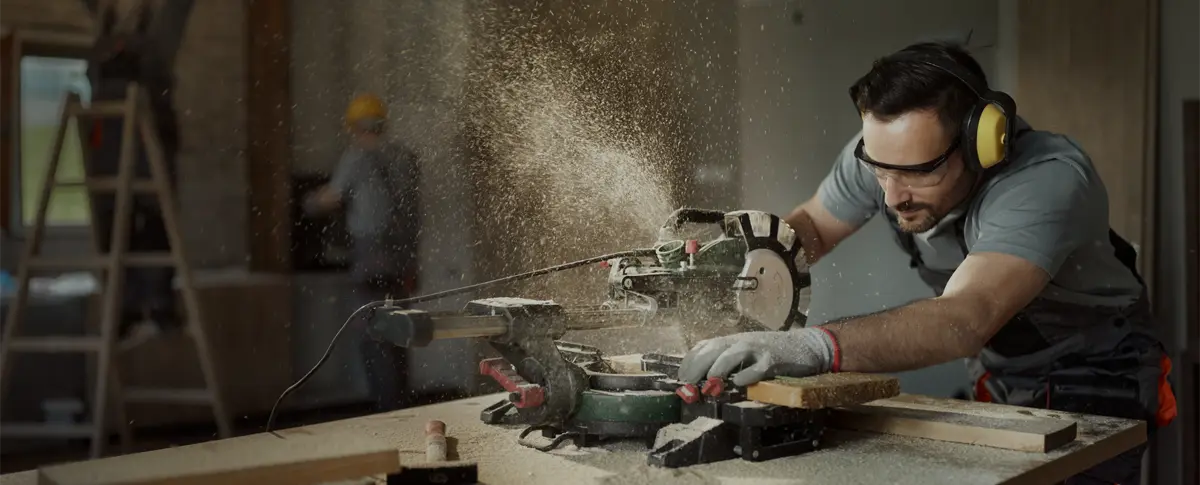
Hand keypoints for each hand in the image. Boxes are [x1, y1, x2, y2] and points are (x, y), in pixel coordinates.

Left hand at [677, 327, 837, 386]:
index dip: (689, 360)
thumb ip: (725, 359)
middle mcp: (742, 342)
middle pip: (714, 348)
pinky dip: (748, 375)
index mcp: (732, 341)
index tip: (680, 376)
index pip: (704, 346)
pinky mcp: (774, 360)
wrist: (805, 345)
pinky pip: (759, 367)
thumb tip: (700, 375)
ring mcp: (758, 349)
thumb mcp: (745, 351)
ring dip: (719, 367)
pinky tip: (739, 383)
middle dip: (698, 365)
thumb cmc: (770, 352)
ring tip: (710, 382)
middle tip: (688, 383)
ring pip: (733, 354)